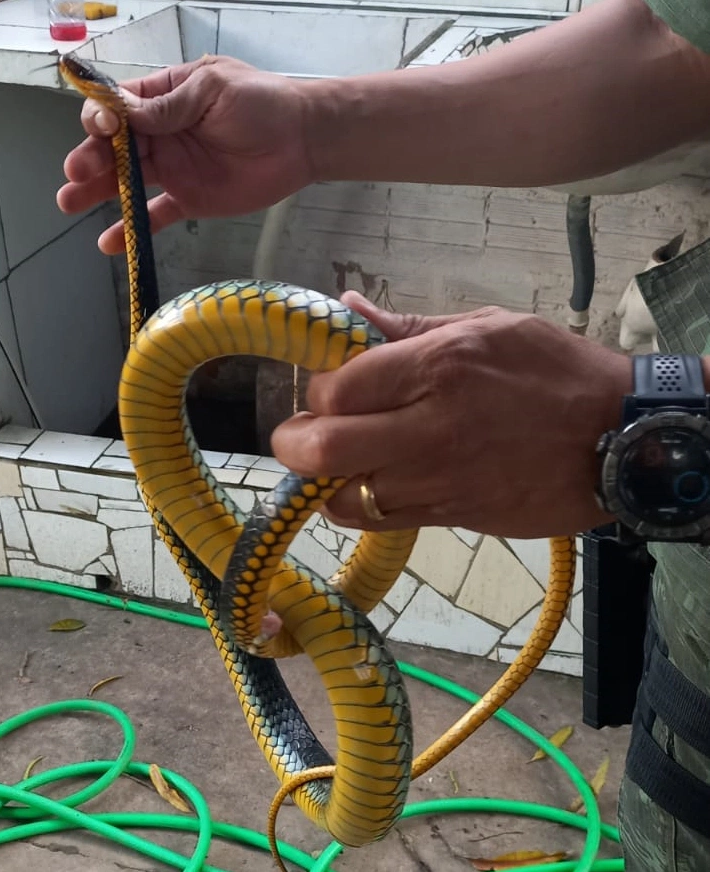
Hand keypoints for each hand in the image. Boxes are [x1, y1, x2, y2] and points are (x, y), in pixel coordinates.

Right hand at [56, 56, 312, 253]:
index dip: (102, 119)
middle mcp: (160, 134)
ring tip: (70, 203)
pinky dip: (132, 229)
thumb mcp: (212, 91)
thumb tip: (124, 116)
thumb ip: (170, 107)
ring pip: (125, 181)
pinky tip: (109, 243)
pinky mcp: (189, 200)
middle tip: (75, 175)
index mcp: (163, 98)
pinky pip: (155, 215)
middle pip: (114, 147)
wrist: (301, 140)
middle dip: (90, 159)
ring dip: (97, 192)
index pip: (118, 108)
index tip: (101, 131)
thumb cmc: (261, 102)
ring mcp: (173, 169)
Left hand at [271, 293, 633, 538]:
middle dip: (294, 443)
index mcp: (437, 366)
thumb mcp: (486, 326)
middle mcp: (429, 427)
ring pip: (341, 496)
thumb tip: (346, 307)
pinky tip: (366, 486)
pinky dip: (356, 507)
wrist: (620, 438)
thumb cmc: (554, 372)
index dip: (316, 393)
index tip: (326, 390)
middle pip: (322, 448)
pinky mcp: (451, 515)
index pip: (334, 389)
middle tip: (300, 434)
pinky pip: (377, 521)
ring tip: (337, 462)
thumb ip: (406, 325)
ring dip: (325, 481)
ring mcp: (438, 479)